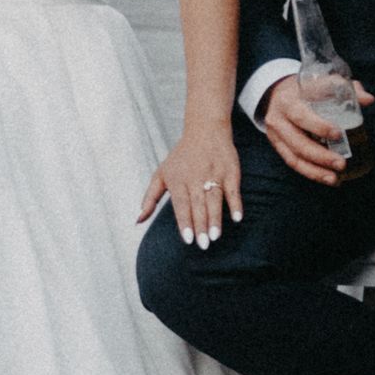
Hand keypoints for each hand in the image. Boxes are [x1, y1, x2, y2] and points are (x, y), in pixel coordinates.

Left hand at [139, 118, 243, 247]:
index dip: (185, 222)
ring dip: (216, 218)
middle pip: (198, 205)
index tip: (188, 240)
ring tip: (215, 236)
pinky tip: (237, 218)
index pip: (181, 205)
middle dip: (201, 225)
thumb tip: (138, 221)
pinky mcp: (230, 171)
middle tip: (203, 245)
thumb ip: (149, 198)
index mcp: (178, 180)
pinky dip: (235, 204)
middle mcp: (195, 177)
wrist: (205, 129)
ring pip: (214, 199)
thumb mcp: (161, 174)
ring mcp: (214, 174)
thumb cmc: (181, 157)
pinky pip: (233, 190)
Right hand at [261, 73, 373, 187]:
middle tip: (342, 164)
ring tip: (335, 179)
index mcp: (289, 100)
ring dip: (315, 171)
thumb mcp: (324, 82)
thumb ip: (346, 89)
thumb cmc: (308, 89)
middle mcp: (279, 118)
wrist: (278, 92)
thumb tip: (368, 100)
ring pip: (294, 157)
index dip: (319, 126)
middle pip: (298, 142)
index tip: (338, 134)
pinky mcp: (277, 146)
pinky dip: (311, 173)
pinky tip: (327, 179)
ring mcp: (276, 134)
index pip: (302, 115)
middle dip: (320, 156)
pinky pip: (293, 163)